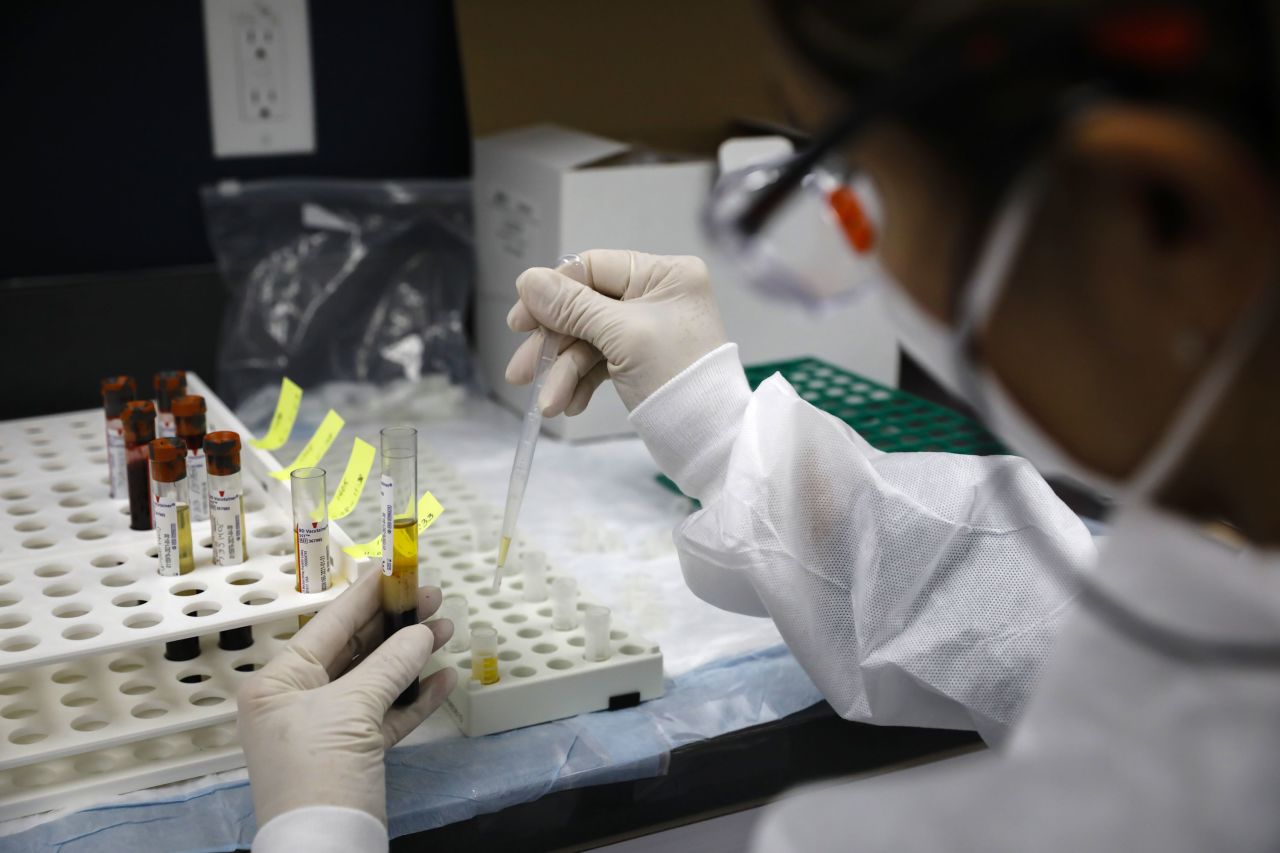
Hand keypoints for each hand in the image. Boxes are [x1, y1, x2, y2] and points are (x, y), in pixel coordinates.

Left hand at [237, 567, 456, 826]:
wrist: (323, 850)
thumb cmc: (318, 773)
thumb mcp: (351, 710)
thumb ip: (389, 664)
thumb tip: (422, 630)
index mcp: (278, 683)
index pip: (328, 625)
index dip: (364, 595)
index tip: (395, 567)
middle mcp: (297, 701)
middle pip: (353, 650)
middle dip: (395, 624)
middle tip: (433, 596)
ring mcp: (327, 729)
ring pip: (375, 680)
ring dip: (411, 657)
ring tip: (447, 630)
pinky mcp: (354, 756)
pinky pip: (387, 716)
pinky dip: (414, 697)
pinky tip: (444, 680)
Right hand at [505, 250, 727, 414]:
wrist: (709, 438)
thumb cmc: (674, 374)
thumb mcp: (621, 335)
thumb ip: (572, 306)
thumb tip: (527, 279)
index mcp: (664, 274)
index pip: (593, 268)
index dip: (552, 294)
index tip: (519, 323)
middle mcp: (656, 294)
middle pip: (585, 307)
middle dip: (552, 344)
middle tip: (519, 372)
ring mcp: (647, 329)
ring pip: (587, 340)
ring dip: (562, 372)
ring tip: (547, 404)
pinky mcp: (640, 360)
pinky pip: (600, 363)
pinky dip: (580, 383)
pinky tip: (568, 406)